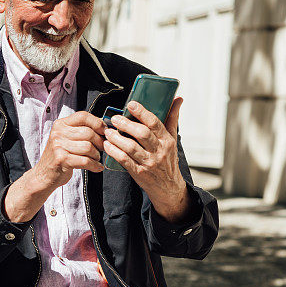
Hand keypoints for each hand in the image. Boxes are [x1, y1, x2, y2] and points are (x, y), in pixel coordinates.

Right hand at [4, 111, 105, 222]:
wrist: (44, 174)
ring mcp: (58, 146)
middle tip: (102, 149)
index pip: (83, 116)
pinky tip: (97, 167)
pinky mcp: (61, 160)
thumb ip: (82, 129)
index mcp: (61, 124)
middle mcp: (58, 133)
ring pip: (88, 147)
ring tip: (95, 158)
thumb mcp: (67, 138)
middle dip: (100, 142)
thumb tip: (104, 125)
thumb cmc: (60, 155)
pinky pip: (86, 161)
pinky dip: (95, 165)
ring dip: (96, 155)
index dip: (97, 123)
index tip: (104, 131)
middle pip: (88, 133)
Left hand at [103, 98, 189, 221]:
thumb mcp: (172, 139)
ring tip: (108, 131)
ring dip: (117, 138)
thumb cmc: (168, 160)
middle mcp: (159, 151)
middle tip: (115, 118)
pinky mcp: (139, 173)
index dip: (142, 112)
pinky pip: (124, 160)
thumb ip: (172, 118)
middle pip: (142, 134)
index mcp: (168, 141)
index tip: (131, 104)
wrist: (169, 187)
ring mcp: (149, 163)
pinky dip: (114, 152)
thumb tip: (178, 99)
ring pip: (131, 147)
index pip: (155, 123)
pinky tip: (108, 145)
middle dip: (126, 124)